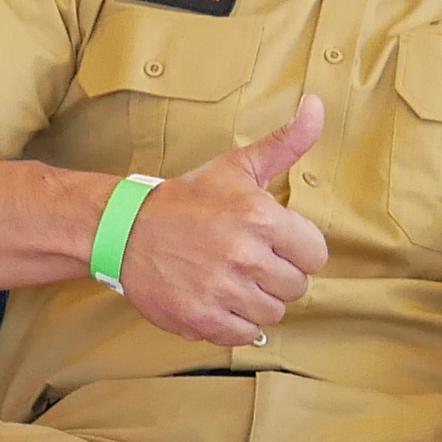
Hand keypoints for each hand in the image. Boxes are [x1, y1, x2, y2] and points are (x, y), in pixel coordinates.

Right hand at [118, 95, 331, 346]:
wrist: (125, 229)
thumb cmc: (187, 201)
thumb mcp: (237, 167)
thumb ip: (285, 143)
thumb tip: (317, 107)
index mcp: (261, 217)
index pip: (315, 254)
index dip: (296, 249)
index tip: (272, 243)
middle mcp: (244, 256)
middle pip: (295, 287)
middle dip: (276, 276)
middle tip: (246, 261)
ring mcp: (222, 290)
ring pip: (272, 313)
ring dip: (256, 301)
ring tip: (230, 280)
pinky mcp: (202, 319)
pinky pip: (244, 335)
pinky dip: (234, 323)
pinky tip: (217, 299)